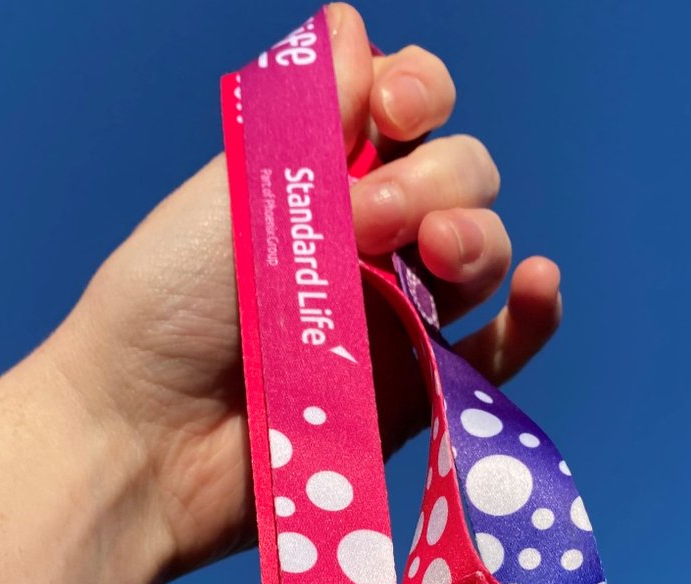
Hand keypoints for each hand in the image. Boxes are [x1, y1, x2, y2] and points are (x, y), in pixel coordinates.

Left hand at [53, 4, 561, 575]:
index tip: (392, 109)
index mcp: (322, 181)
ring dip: (475, 235)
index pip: (406, 112)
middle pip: (459, 176)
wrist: (148, 436)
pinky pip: (497, 354)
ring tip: (431, 256)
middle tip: (370, 220)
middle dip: (436, 178)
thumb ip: (307, 122)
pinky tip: (541, 286)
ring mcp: (397, 317)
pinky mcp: (415, 392)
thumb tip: (354, 29)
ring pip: (482, 253)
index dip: (418, 93)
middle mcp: (369, 242)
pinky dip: (532, 319)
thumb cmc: (164, 309)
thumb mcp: (233, 193)